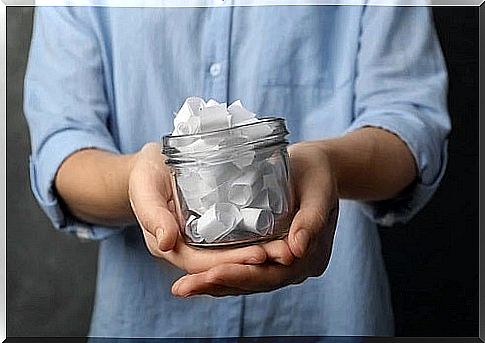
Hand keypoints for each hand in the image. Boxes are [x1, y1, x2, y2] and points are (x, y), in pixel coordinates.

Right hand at [128, 142, 272, 273]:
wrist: (152, 166)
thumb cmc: (147, 174)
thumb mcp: (145, 187)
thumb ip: (152, 214)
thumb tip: (167, 242)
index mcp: (170, 246)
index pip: (203, 263)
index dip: (231, 262)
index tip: (260, 255)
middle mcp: (187, 250)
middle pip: (223, 265)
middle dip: (254, 263)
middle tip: (286, 254)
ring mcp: (201, 243)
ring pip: (232, 257)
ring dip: (260, 256)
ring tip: (289, 249)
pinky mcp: (212, 231)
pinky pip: (235, 243)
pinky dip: (256, 242)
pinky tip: (279, 236)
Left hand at [171, 142, 338, 295]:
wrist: (319, 168)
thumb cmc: (318, 175)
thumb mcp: (319, 191)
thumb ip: (311, 220)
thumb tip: (296, 250)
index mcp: (310, 257)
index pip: (271, 274)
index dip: (240, 275)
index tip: (211, 274)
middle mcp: (295, 268)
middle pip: (253, 283)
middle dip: (217, 285)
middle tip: (183, 288)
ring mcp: (281, 264)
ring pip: (245, 281)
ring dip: (214, 285)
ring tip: (182, 287)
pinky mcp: (268, 253)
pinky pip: (244, 268)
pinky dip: (221, 273)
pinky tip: (197, 275)